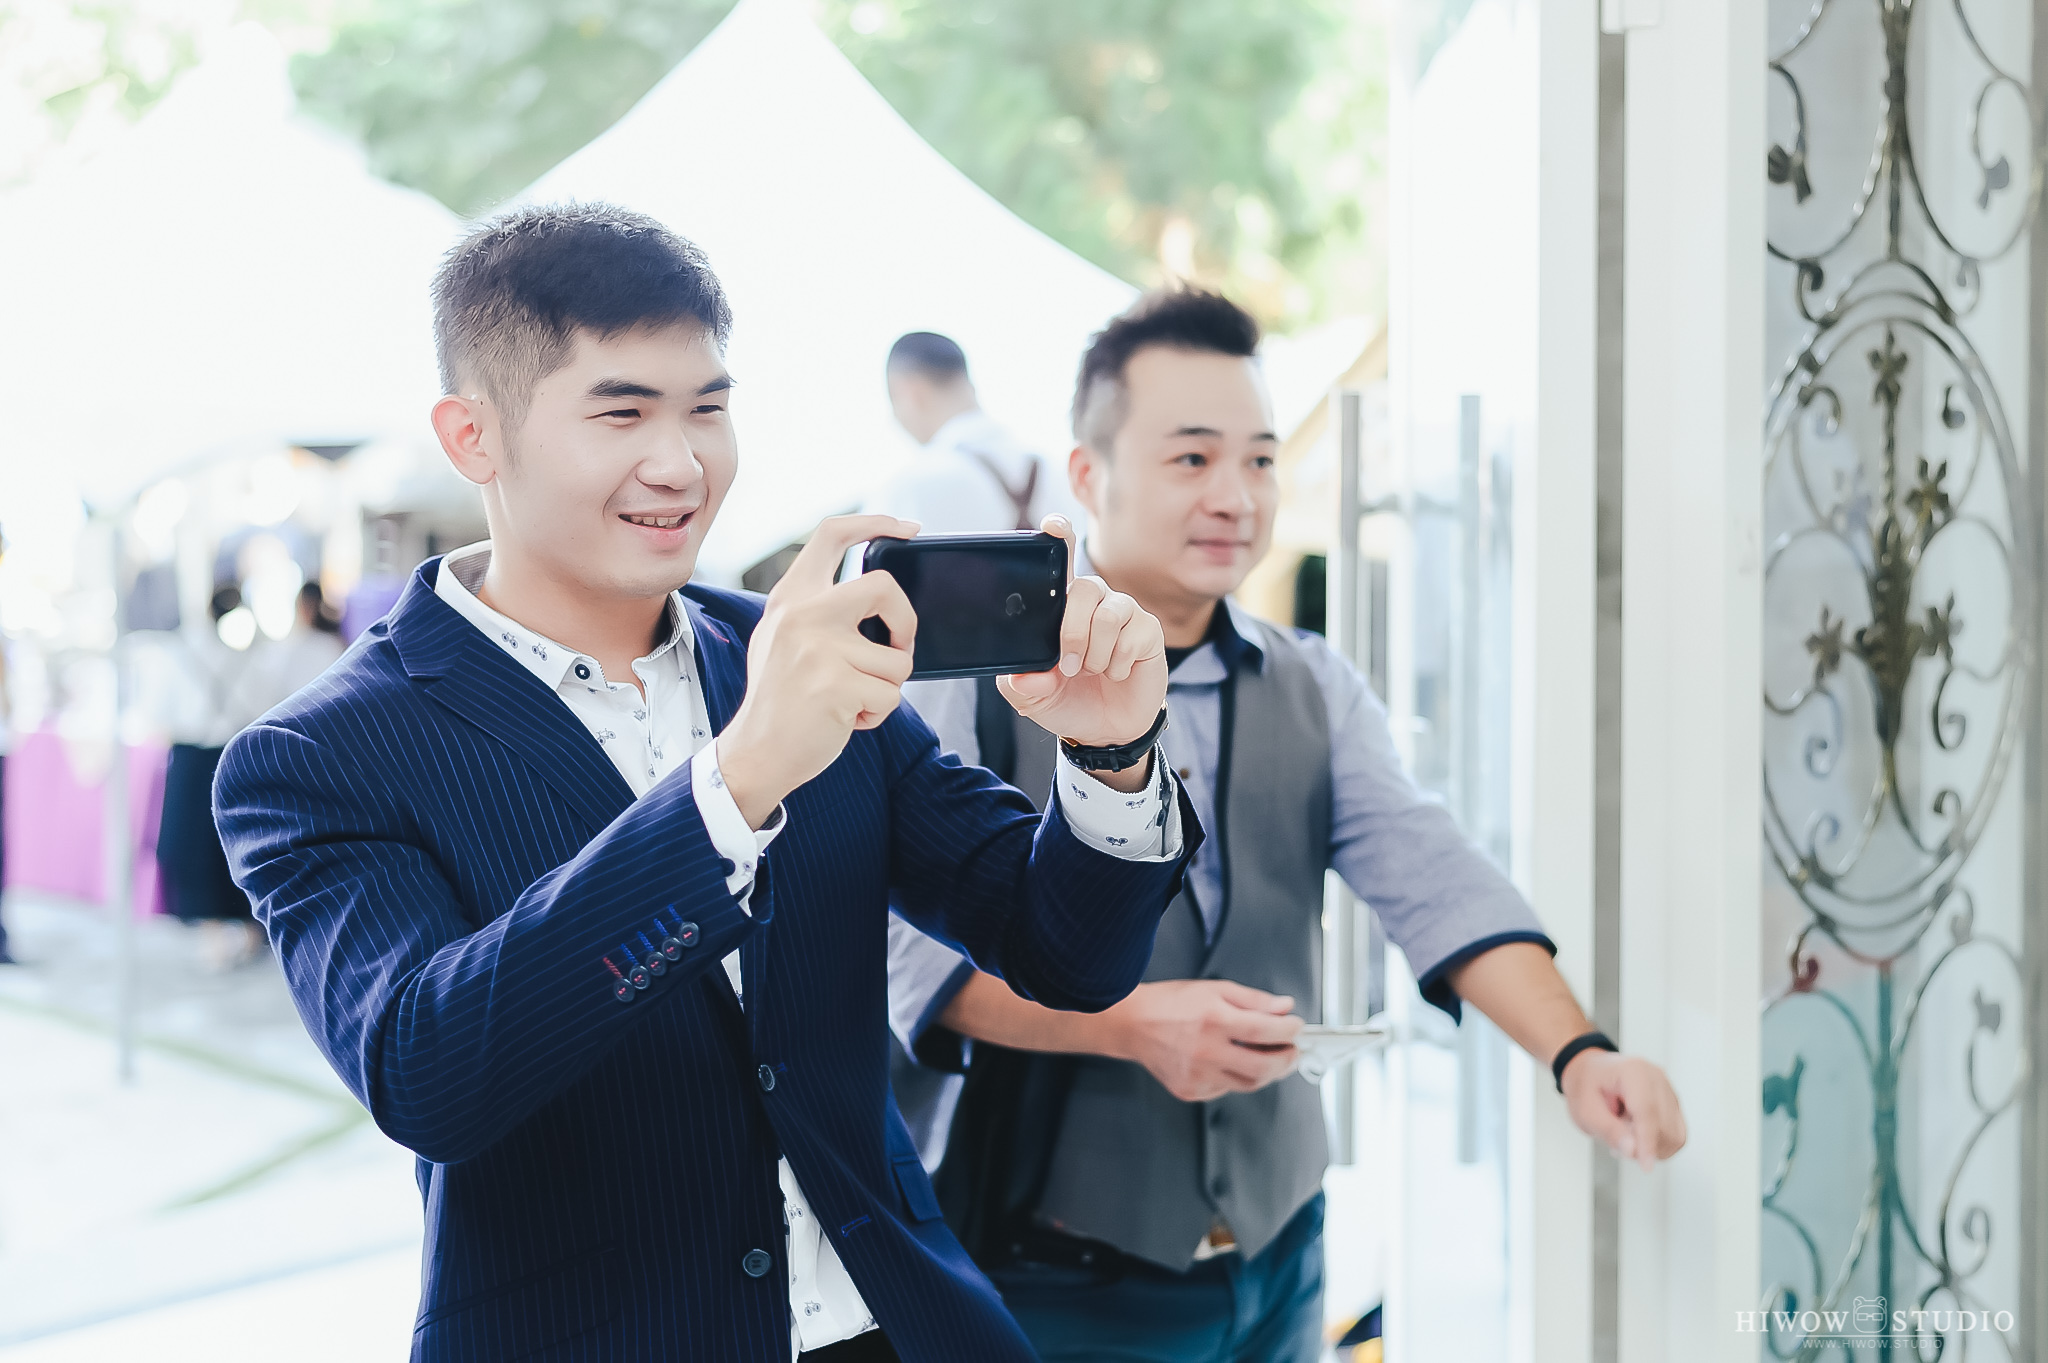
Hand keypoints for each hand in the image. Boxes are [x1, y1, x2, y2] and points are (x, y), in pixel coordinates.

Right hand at [716, 514, 920, 826]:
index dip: (876, 523)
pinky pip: (891, 696)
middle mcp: (803, 613)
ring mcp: (820, 649)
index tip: (908, 529)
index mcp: (791, 595)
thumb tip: (878, 594)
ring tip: (850, 699)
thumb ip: (818, 609)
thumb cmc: (781, 697)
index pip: (833, 534)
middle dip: (906, 622)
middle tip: (897, 646)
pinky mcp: (837, 686)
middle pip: (884, 587)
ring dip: (885, 687)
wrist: (756, 751)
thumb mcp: (783, 636)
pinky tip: (846, 719)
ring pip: (897, 659)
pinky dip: (878, 714)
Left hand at [998, 515, 1166, 751]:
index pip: (1062, 558)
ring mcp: (1123, 613)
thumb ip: (1019, 684)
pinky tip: (1117, 673)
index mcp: (1061, 606)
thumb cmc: (1068, 701)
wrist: (1105, 731)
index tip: (1052, 527)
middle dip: (1072, 631)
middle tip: (1069, 665)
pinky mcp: (1148, 631)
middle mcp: (1094, 601)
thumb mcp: (1030, 698)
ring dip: (1096, 653)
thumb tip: (1026, 675)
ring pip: (1108, 614)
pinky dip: (1118, 664)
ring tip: (1093, 671)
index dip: (1059, 536)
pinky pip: (1132, 636)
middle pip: (1085, 588)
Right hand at [1104, 979, 1303, 1102]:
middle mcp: (1206, 1051)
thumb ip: (1253, 1000)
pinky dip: (1238, 1078)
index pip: (1266, 1031)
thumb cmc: (1171, 1004)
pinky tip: (1235, 1063)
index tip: (1297, 1027)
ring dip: (1268, 1072)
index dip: (1289, 1031)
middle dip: (1287, 1060)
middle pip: (1263, 1067)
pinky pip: (1226, 1090)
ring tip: (1271, 1058)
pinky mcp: (1191, 1090)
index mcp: (1214, 1020)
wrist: (1133, 1024)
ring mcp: (1198, 1075)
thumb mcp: (1215, 989)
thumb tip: (1284, 1007)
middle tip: (1293, 1050)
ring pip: (1248, 1084)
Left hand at [1560, 1049, 1687, 1170]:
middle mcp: (1656, 1077)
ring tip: (1624, 1134)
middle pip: (1664, 1126)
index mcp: (1633, 1071)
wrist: (1590, 1073)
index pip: (1647, 1112)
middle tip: (1616, 1142)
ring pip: (1674, 1134)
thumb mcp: (1585, 1111)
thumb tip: (1633, 1150)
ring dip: (1651, 1146)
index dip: (1648, 1142)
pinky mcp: (1672, 1104)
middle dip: (1644, 1145)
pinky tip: (1636, 1135)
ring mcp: (1668, 1090)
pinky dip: (1658, 1144)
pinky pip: (1675, 1134)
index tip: (1646, 1166)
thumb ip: (1609, 1130)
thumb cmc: (1586, 1086)